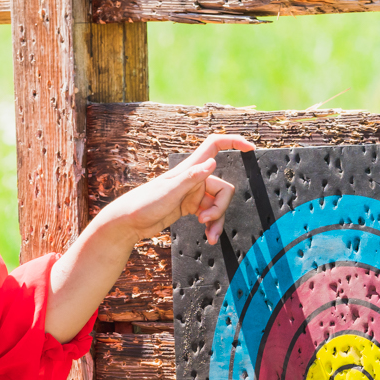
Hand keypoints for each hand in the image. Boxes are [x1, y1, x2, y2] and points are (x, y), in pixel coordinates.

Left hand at [99, 133, 256, 245]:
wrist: (129, 223)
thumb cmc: (144, 204)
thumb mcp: (169, 192)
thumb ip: (191, 178)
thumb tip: (212, 163)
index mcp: (190, 169)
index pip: (215, 146)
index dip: (234, 142)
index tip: (250, 148)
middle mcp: (194, 179)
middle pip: (223, 188)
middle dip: (221, 207)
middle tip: (206, 221)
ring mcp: (193, 193)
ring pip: (218, 204)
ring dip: (217, 220)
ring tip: (210, 235)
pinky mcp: (190, 207)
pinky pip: (210, 214)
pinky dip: (212, 225)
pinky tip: (209, 236)